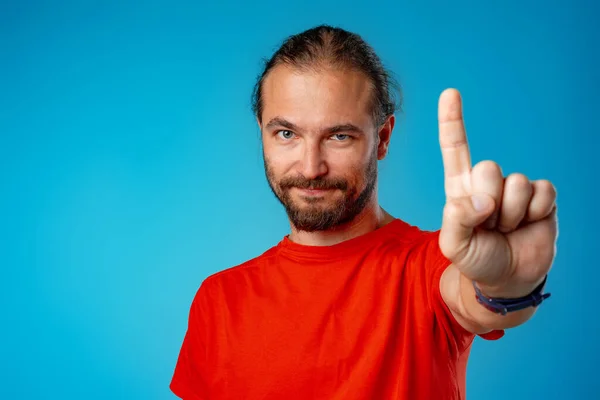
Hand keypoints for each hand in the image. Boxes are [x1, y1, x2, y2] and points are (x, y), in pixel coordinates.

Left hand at [437, 89, 557, 297]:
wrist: (508, 279)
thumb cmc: (476, 259)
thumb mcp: (455, 246)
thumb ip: (458, 220)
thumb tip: (482, 200)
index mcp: (460, 188)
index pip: (455, 150)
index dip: (452, 121)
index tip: (450, 93)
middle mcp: (487, 183)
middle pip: (487, 167)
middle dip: (487, 201)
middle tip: (488, 226)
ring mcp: (516, 189)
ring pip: (516, 183)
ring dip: (511, 215)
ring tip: (505, 229)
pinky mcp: (542, 198)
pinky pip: (543, 192)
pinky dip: (535, 214)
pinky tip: (528, 225)